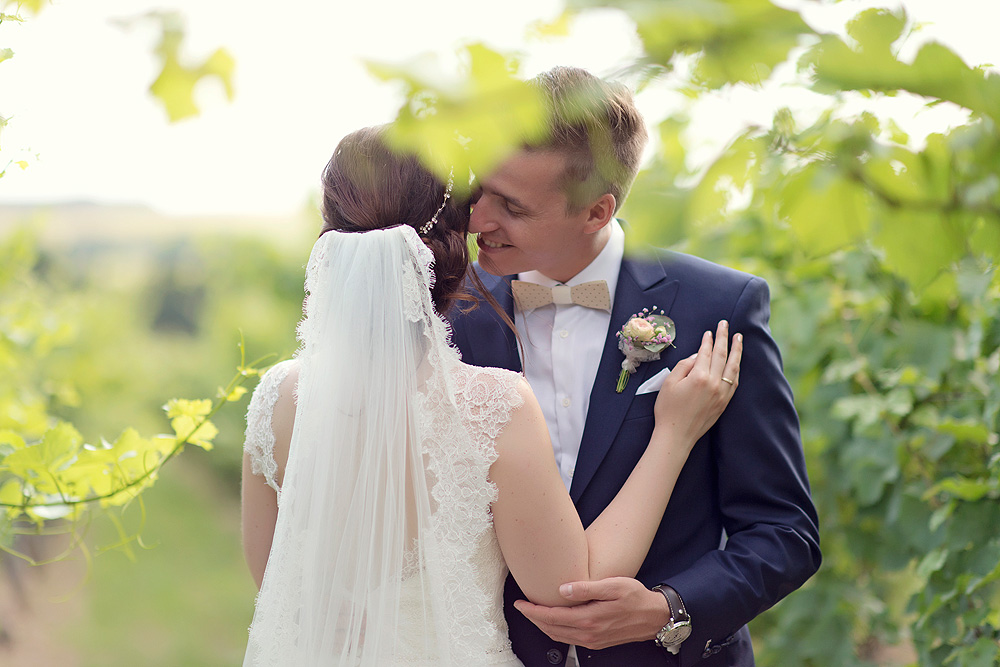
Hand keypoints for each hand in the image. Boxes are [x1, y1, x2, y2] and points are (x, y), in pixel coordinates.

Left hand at [512, 577, 669, 649]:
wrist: (655, 616)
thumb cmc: (636, 597)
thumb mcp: (613, 585)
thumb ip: (586, 588)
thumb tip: (562, 590)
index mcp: (590, 619)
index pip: (552, 617)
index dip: (533, 611)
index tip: (520, 603)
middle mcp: (589, 633)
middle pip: (552, 629)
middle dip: (534, 619)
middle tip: (522, 607)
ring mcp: (593, 640)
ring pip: (559, 636)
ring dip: (543, 626)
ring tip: (533, 613)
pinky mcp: (597, 642)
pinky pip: (569, 639)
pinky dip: (556, 631)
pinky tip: (554, 622)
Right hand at [654, 320, 741, 445]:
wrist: (677, 436)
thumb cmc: (668, 409)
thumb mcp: (669, 383)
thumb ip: (683, 366)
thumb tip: (696, 356)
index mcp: (699, 377)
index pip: (706, 352)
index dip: (707, 340)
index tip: (709, 331)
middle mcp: (714, 384)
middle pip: (722, 355)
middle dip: (724, 338)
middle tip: (725, 324)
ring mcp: (722, 394)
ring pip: (733, 367)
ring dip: (737, 350)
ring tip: (739, 338)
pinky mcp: (724, 403)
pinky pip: (734, 381)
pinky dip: (736, 368)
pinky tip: (736, 362)